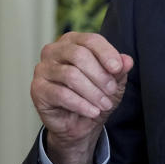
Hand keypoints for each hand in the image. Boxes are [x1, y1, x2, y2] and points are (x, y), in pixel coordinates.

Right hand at [31, 32, 133, 163]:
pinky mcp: (37, 89)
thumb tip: (127, 60)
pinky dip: (81, 104)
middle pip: (79, 55)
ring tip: (105, 104)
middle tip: (112, 91)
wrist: (80, 123)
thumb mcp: (113, 81)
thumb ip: (119, 69)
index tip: (118, 69)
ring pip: (71, 75)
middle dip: (100, 75)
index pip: (90, 40)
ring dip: (93, 92)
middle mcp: (53, 51)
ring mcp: (42, 69)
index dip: (106, 53)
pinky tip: (93, 112)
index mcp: (72, 41)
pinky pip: (61, 94)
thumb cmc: (95, 95)